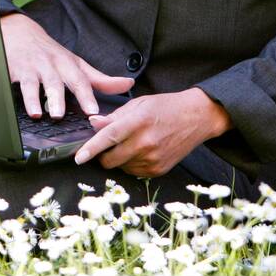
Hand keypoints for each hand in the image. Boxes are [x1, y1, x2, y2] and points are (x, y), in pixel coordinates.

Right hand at [0, 12, 134, 118]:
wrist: (20, 32)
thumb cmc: (51, 53)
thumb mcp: (76, 64)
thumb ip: (100, 79)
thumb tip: (127, 84)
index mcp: (68, 65)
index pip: (79, 81)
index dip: (86, 96)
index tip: (92, 111)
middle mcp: (50, 65)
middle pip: (55, 82)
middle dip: (58, 98)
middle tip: (60, 115)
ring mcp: (31, 67)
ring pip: (33, 83)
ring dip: (35, 98)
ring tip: (40, 114)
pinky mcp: (13, 70)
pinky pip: (14, 83)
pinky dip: (16, 95)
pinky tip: (20, 107)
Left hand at [72, 88, 227, 178]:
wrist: (196, 117)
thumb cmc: (165, 107)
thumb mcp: (139, 104)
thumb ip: (114, 116)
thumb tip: (93, 123)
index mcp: (138, 122)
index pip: (108, 137)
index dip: (91, 148)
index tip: (78, 158)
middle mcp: (145, 143)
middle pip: (110, 159)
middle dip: (102, 155)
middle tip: (106, 145)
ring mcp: (152, 159)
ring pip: (121, 167)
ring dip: (118, 158)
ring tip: (132, 143)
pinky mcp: (158, 170)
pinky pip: (133, 172)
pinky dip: (131, 163)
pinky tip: (141, 150)